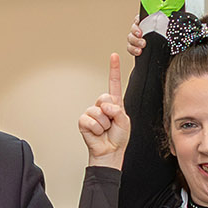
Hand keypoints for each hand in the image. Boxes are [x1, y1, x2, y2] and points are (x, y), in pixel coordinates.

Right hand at [77, 50, 129, 165]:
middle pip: (104, 97)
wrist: (109, 152)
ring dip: (104, 124)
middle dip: (110, 112)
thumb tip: (106, 107)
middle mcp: (102, 106)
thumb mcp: (125, 122)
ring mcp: (91, 113)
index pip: (114, 83)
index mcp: (114, 103)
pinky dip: (96, 128)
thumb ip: (118, 111)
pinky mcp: (83, 121)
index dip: (114, 69)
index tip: (114, 56)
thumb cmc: (118, 138)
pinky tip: (97, 133)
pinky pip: (89, 120)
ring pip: (97, 111)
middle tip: (111, 123)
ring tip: (105, 130)